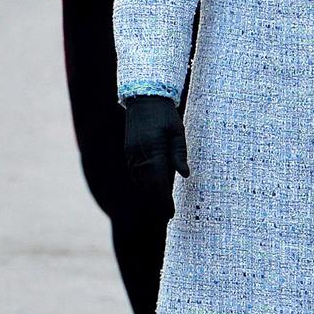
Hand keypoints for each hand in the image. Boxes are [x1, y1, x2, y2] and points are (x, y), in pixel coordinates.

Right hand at [124, 95, 188, 217]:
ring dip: (150, 195)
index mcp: (153, 152)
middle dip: (157, 202)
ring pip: (140, 182)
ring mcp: (131, 155)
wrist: (144, 99)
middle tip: (168, 214)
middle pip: (148, 188)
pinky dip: (144, 184)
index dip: (164, 201)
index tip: (171, 213)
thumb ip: (179, 154)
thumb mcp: (178, 132)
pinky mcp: (129, 153)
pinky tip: (152, 188)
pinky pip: (136, 174)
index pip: (158, 185)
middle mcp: (139, 157)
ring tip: (162, 205)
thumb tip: (185, 175)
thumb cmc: (165, 114)